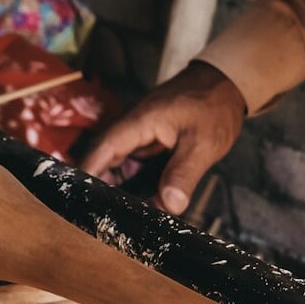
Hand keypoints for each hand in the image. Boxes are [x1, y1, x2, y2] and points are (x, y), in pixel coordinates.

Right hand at [81, 61, 245, 214]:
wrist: (225, 84)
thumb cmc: (214, 106)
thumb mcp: (203, 144)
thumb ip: (184, 174)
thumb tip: (169, 206)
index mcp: (140, 121)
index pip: (104, 148)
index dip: (88, 174)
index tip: (78, 199)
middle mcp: (134, 128)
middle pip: (106, 160)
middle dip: (101, 188)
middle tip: (101, 219)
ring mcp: (141, 136)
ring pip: (120, 166)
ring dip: (119, 189)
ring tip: (119, 217)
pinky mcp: (151, 144)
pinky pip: (135, 166)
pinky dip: (134, 184)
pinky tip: (140, 204)